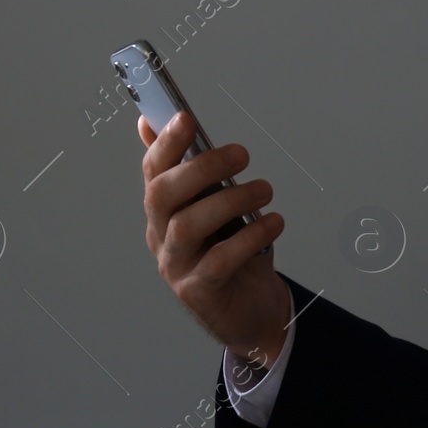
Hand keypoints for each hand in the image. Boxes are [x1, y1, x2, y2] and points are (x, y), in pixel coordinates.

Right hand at [140, 112, 291, 368]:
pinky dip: (250, 237)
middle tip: (241, 154)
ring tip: (264, 190)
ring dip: (230, 200)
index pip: (153, 171)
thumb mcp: (217, 206)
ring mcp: (176, 266)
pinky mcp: (199, 291)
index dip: (165, 142)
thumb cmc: (234, 251)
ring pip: (187, 226)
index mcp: (164, 210)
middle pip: (161, 195)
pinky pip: (219, 261)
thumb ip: (195, 169)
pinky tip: (274, 223)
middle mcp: (162, 236)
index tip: (185, 117)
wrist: (250, 310)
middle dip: (201, 168)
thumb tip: (158, 121)